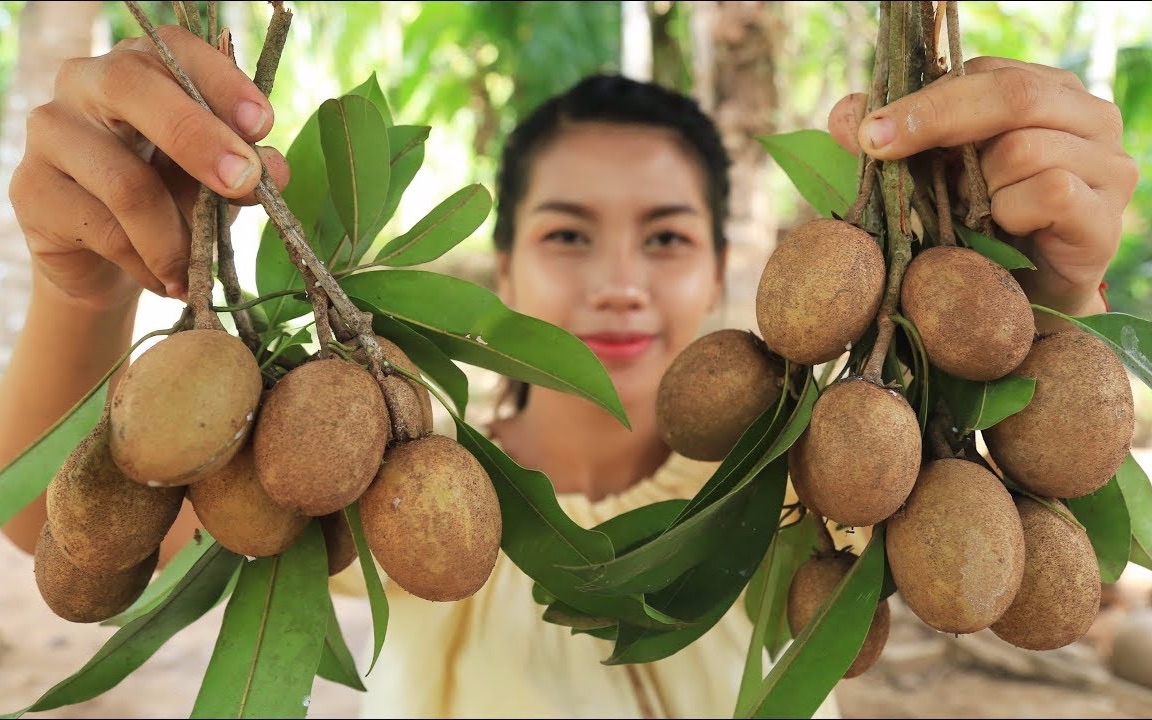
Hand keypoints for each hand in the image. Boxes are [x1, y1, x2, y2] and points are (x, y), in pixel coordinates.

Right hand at [8, 25, 289, 310]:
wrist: (106, 260)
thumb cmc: (170, 199)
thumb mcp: (213, 180)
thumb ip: (243, 169)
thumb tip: (274, 171)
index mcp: (142, 65)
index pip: (175, 49)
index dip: (221, 83)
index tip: (263, 125)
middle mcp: (87, 83)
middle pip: (134, 89)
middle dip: (199, 140)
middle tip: (244, 183)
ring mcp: (51, 132)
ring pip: (126, 182)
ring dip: (176, 237)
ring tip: (198, 270)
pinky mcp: (31, 188)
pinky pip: (105, 231)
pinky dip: (149, 263)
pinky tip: (166, 280)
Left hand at [828, 56, 1137, 317]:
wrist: (1016, 308)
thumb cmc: (974, 232)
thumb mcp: (927, 178)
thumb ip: (892, 141)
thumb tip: (844, 114)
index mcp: (1048, 93)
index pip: (985, 71)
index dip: (923, 99)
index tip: (869, 131)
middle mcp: (1089, 119)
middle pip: (1012, 95)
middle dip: (934, 119)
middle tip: (879, 146)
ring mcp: (1108, 167)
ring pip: (1025, 148)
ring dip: (979, 185)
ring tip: (972, 214)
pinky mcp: (1105, 220)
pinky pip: (1050, 192)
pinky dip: (1010, 211)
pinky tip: (1001, 229)